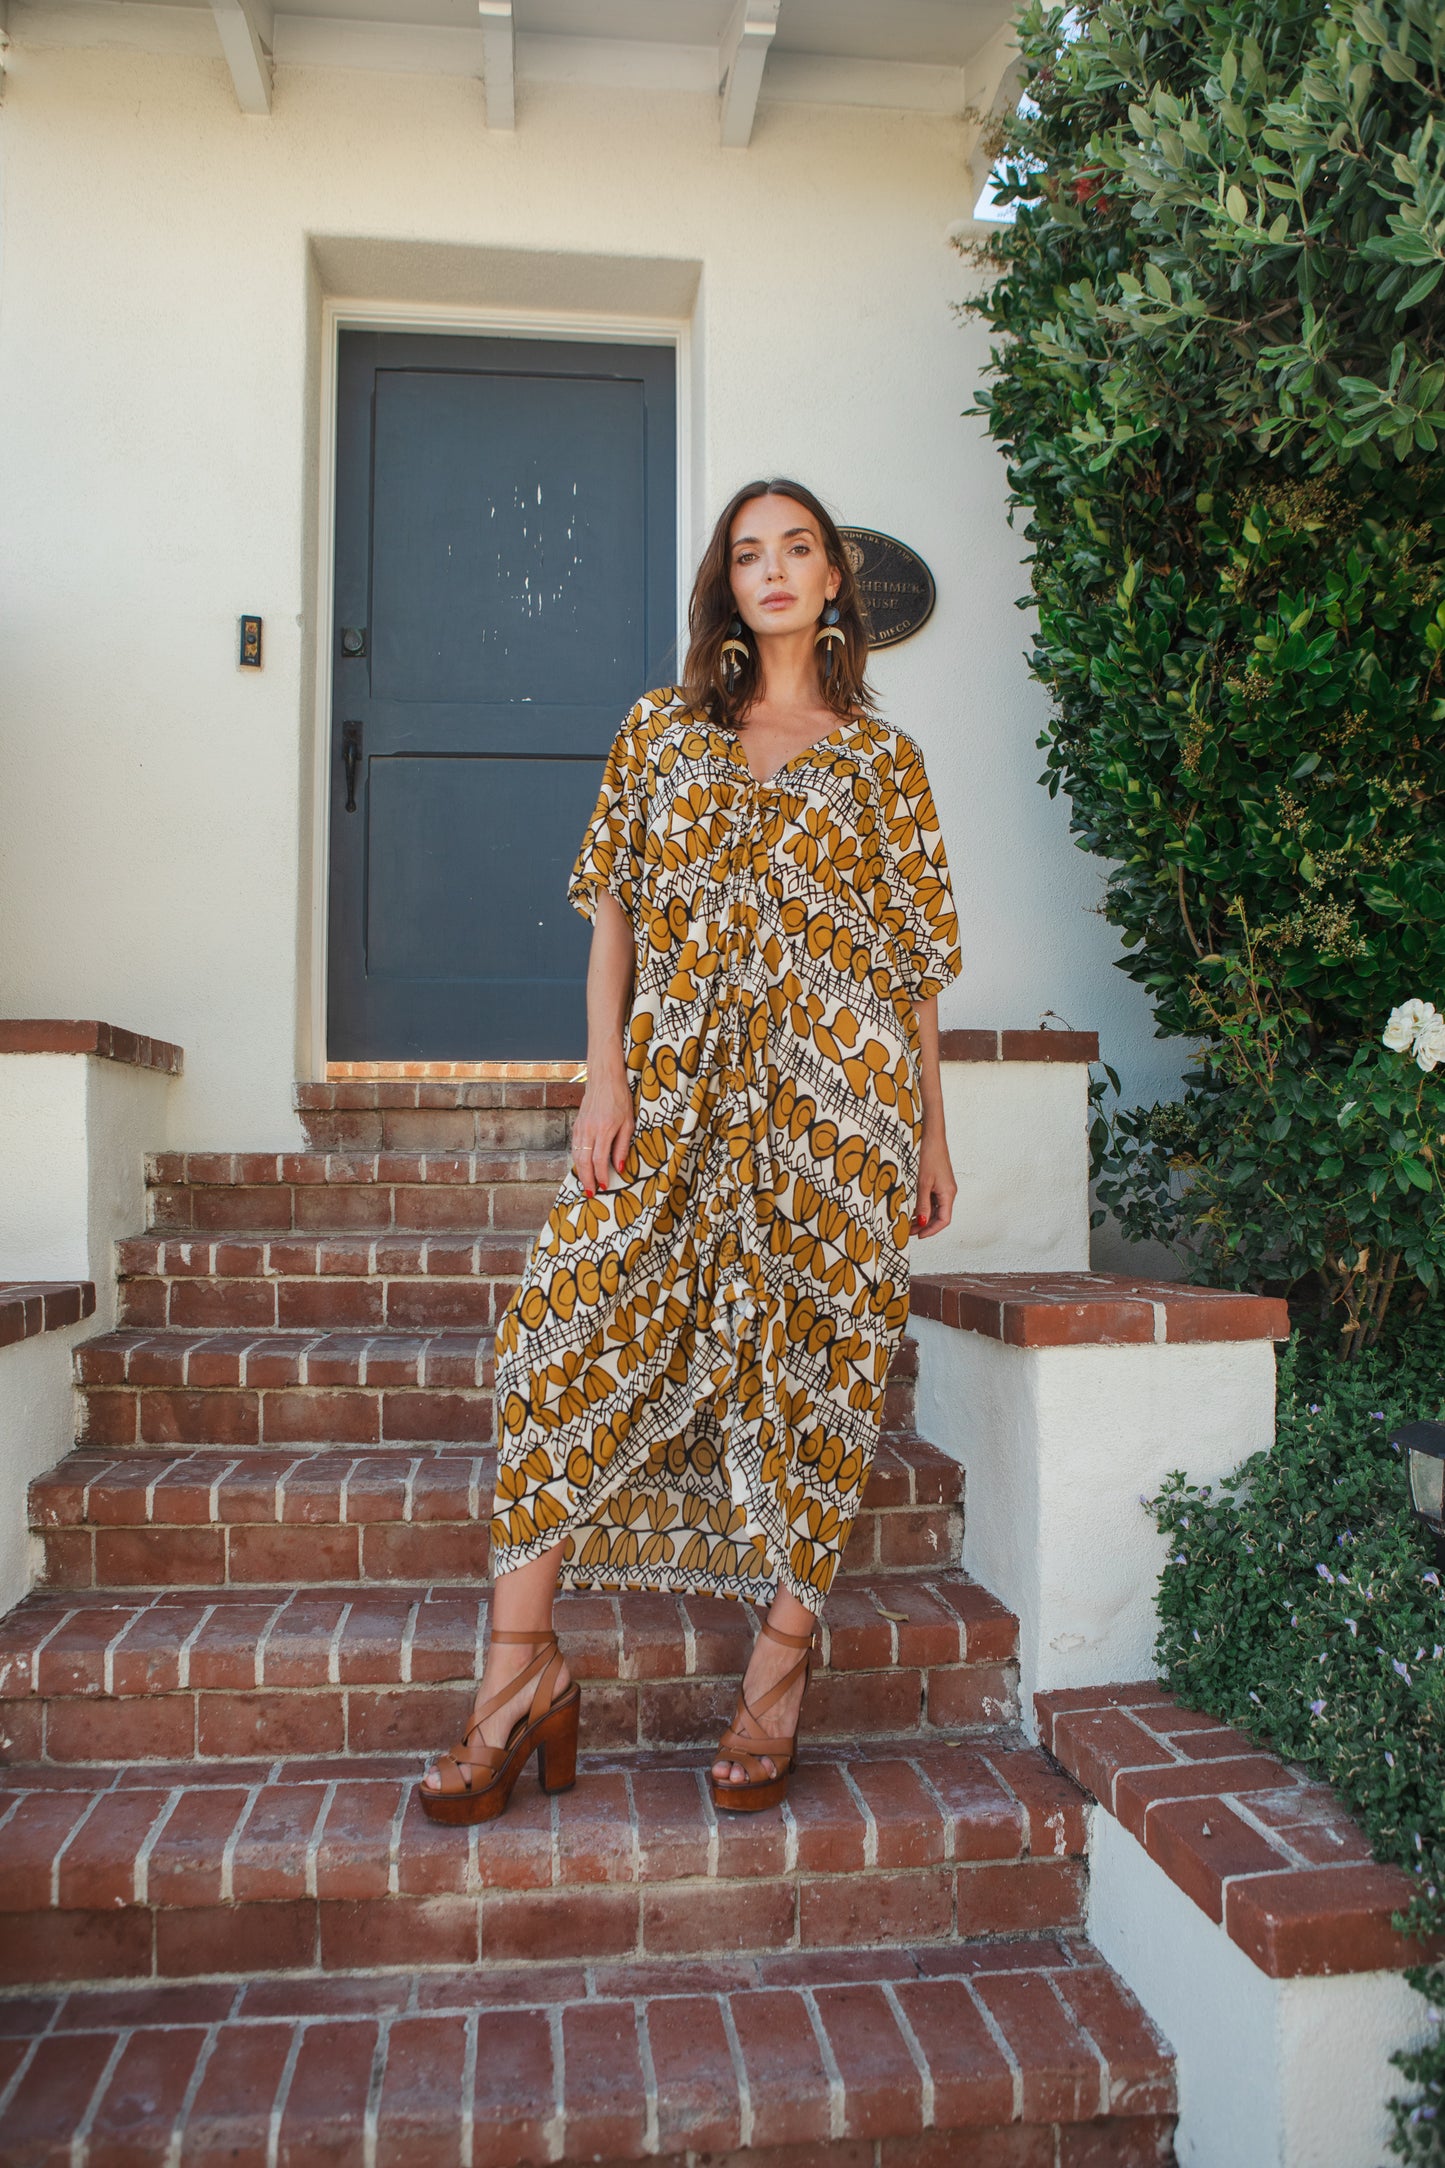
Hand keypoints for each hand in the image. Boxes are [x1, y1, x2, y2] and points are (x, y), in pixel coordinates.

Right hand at [570, 1060, 634, 1196]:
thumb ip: (622, 1146)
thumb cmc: (620, 1100)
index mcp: (604, 1130)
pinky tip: (582, 1167)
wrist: (604, 1079)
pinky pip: (575, 1147)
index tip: (605, 1187)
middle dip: (587, 1179)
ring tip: (586, 1184)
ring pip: (576, 1155)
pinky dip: (577, 1160)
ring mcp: (580, 1127)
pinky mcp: (577, 1125)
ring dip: (581, 1172)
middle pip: (584, 1161)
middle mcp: (589, 1130)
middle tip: (590, 1193)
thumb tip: (619, 1167)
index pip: (599, 1160)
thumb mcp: (628, 1123)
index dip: (601, 1176)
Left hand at [913, 1129, 955, 1237]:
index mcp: (948, 1194)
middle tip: (909, 1231)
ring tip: (908, 1222)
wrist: (932, 1137)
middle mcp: (948, 1192)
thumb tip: (922, 1222)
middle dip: (925, 1226)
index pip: (944, 1220)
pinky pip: (933, 1200)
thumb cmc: (929, 1156)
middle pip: (940, 1217)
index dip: (931, 1230)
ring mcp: (944, 1188)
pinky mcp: (939, 1183)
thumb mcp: (923, 1183)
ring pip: (936, 1209)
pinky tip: (913, 1209)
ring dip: (923, 1217)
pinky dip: (924, 1207)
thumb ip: (923, 1204)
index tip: (918, 1235)